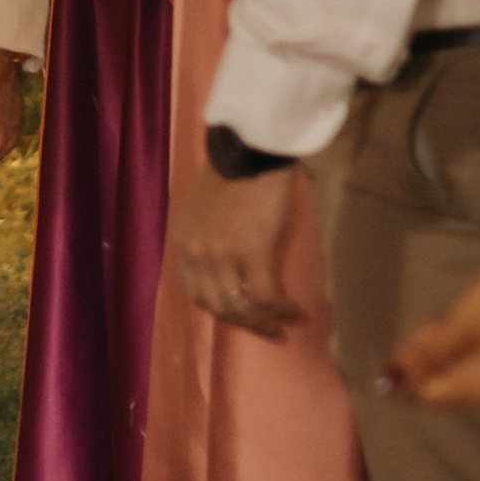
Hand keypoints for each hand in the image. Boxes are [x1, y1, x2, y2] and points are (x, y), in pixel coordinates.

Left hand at [174, 166, 305, 334]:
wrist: (249, 149)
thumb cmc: (232, 175)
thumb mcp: (203, 212)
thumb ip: (206, 241)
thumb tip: (228, 270)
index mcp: (182, 244)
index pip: (197, 295)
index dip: (221, 312)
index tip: (242, 318)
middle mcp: (196, 254)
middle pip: (219, 307)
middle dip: (246, 324)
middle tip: (269, 331)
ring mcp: (222, 255)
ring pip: (243, 307)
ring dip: (266, 322)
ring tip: (285, 325)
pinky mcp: (252, 252)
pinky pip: (268, 296)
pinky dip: (284, 309)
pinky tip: (297, 311)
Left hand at [388, 234, 479, 407]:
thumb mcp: (465, 322)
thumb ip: (429, 354)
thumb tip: (391, 381)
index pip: (429, 395)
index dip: (407, 369)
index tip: (402, 337)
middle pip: (448, 385)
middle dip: (431, 355)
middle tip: (438, 317)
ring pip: (466, 371)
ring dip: (450, 346)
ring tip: (457, 312)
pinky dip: (472, 343)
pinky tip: (475, 317)